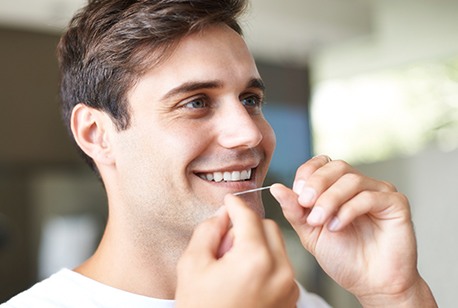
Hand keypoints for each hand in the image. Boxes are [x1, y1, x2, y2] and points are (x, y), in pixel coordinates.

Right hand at [175, 194, 298, 307]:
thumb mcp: (192, 264)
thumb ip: (209, 230)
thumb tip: (224, 213)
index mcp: (255, 260)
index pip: (248, 217)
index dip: (235, 205)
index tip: (228, 201)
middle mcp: (280, 271)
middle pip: (268, 227)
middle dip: (248, 226)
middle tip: (226, 242)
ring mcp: (289, 287)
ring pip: (277, 245)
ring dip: (258, 243)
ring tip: (234, 263)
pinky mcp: (291, 299)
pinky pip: (282, 266)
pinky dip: (266, 262)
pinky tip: (245, 277)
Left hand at [270, 155, 436, 306]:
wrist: (371, 285)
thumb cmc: (344, 258)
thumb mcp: (310, 232)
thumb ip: (294, 210)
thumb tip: (276, 188)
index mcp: (339, 188)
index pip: (322, 163)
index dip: (307, 173)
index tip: (297, 193)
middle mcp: (360, 185)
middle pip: (336, 166)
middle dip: (316, 184)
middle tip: (305, 204)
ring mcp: (379, 192)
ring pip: (351, 180)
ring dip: (330, 199)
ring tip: (320, 222)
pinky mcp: (396, 204)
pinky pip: (369, 196)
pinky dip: (348, 210)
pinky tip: (337, 226)